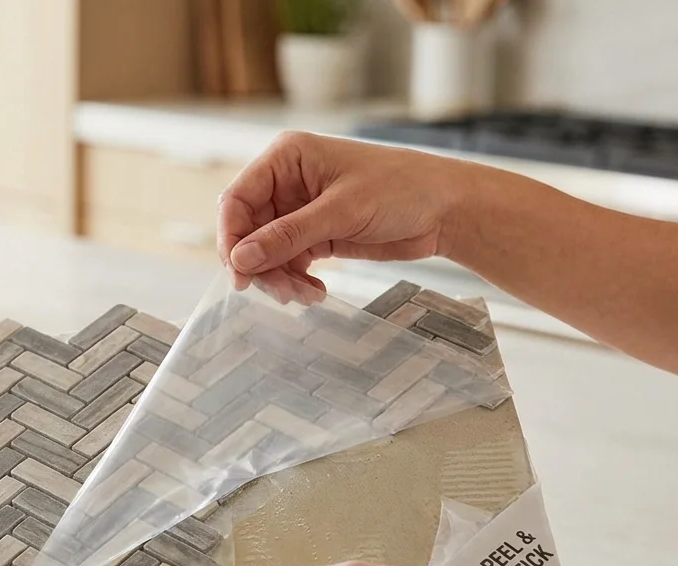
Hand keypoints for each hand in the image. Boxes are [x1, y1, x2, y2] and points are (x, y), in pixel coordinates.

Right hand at [216, 131, 480, 302]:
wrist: (446, 210)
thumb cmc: (402, 189)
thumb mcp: (340, 212)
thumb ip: (287, 236)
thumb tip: (240, 258)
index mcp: (287, 157)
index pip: (237, 198)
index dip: (231, 236)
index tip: (237, 272)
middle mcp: (288, 181)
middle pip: (248, 230)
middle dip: (259, 263)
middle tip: (278, 291)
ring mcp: (300, 210)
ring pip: (266, 252)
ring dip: (279, 278)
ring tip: (303, 296)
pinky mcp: (316, 235)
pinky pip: (288, 262)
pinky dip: (295, 281)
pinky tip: (314, 292)